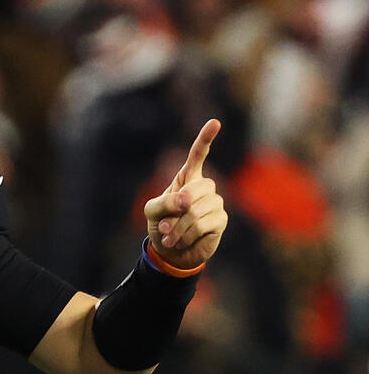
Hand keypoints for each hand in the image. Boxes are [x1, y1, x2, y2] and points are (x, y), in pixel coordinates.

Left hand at [145, 119, 228, 269]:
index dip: (205, 139)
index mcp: (187, 178)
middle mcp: (204, 187)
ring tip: (171, 236)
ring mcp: (215, 203)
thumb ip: (164, 202)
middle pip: (197, 188)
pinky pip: (202, 225)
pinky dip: (185, 236)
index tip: (215, 122)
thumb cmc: (161, 224)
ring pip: (196, 210)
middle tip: (165, 224)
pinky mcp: (220, 220)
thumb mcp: (152, 211)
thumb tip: (187, 202)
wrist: (170, 251)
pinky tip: (181, 241)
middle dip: (176, 209)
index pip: (198, 155)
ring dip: (178, 227)